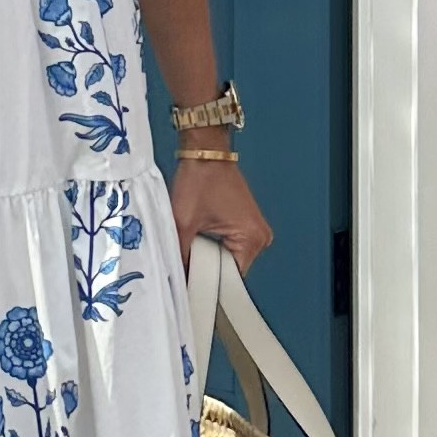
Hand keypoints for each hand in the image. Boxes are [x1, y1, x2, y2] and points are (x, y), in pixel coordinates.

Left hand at [171, 150, 271, 274]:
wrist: (204, 151)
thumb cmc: (199, 178)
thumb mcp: (183, 223)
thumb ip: (180, 256)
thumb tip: (176, 281)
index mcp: (252, 239)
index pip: (231, 281)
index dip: (208, 285)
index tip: (191, 285)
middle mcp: (260, 237)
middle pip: (230, 272)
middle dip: (207, 270)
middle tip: (187, 257)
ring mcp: (255, 230)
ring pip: (228, 260)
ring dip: (209, 258)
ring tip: (194, 241)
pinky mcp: (246, 224)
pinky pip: (229, 247)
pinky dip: (213, 247)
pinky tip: (200, 237)